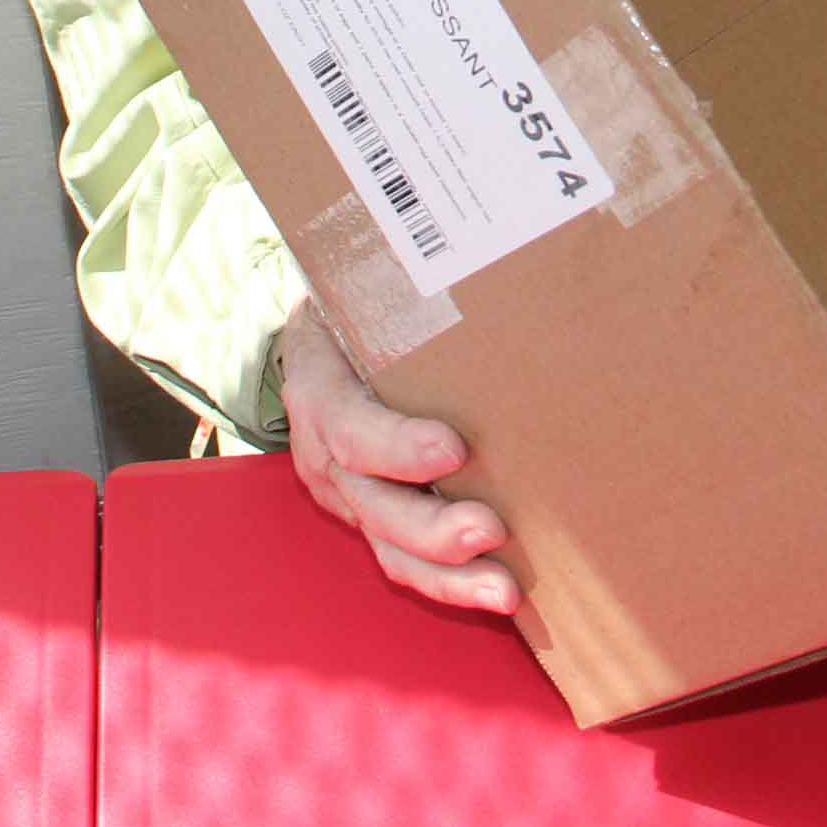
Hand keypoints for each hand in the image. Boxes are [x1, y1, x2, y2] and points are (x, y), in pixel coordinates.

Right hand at [278, 295, 518, 612]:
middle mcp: (325, 451)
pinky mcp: (373, 514)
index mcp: (321, 387)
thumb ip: (414, 276)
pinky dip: (450, 582)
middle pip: (372, 504)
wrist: (322, 329)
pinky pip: (404, 557)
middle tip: (491, 531)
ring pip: (388, 547)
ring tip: (504, 590)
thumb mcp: (367, 280)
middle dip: (432, 528)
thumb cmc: (360, 297)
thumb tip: (497, 232)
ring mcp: (347, 491)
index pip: (350, 426)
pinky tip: (498, 594)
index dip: (397, 444)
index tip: (454, 447)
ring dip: (447, 577)